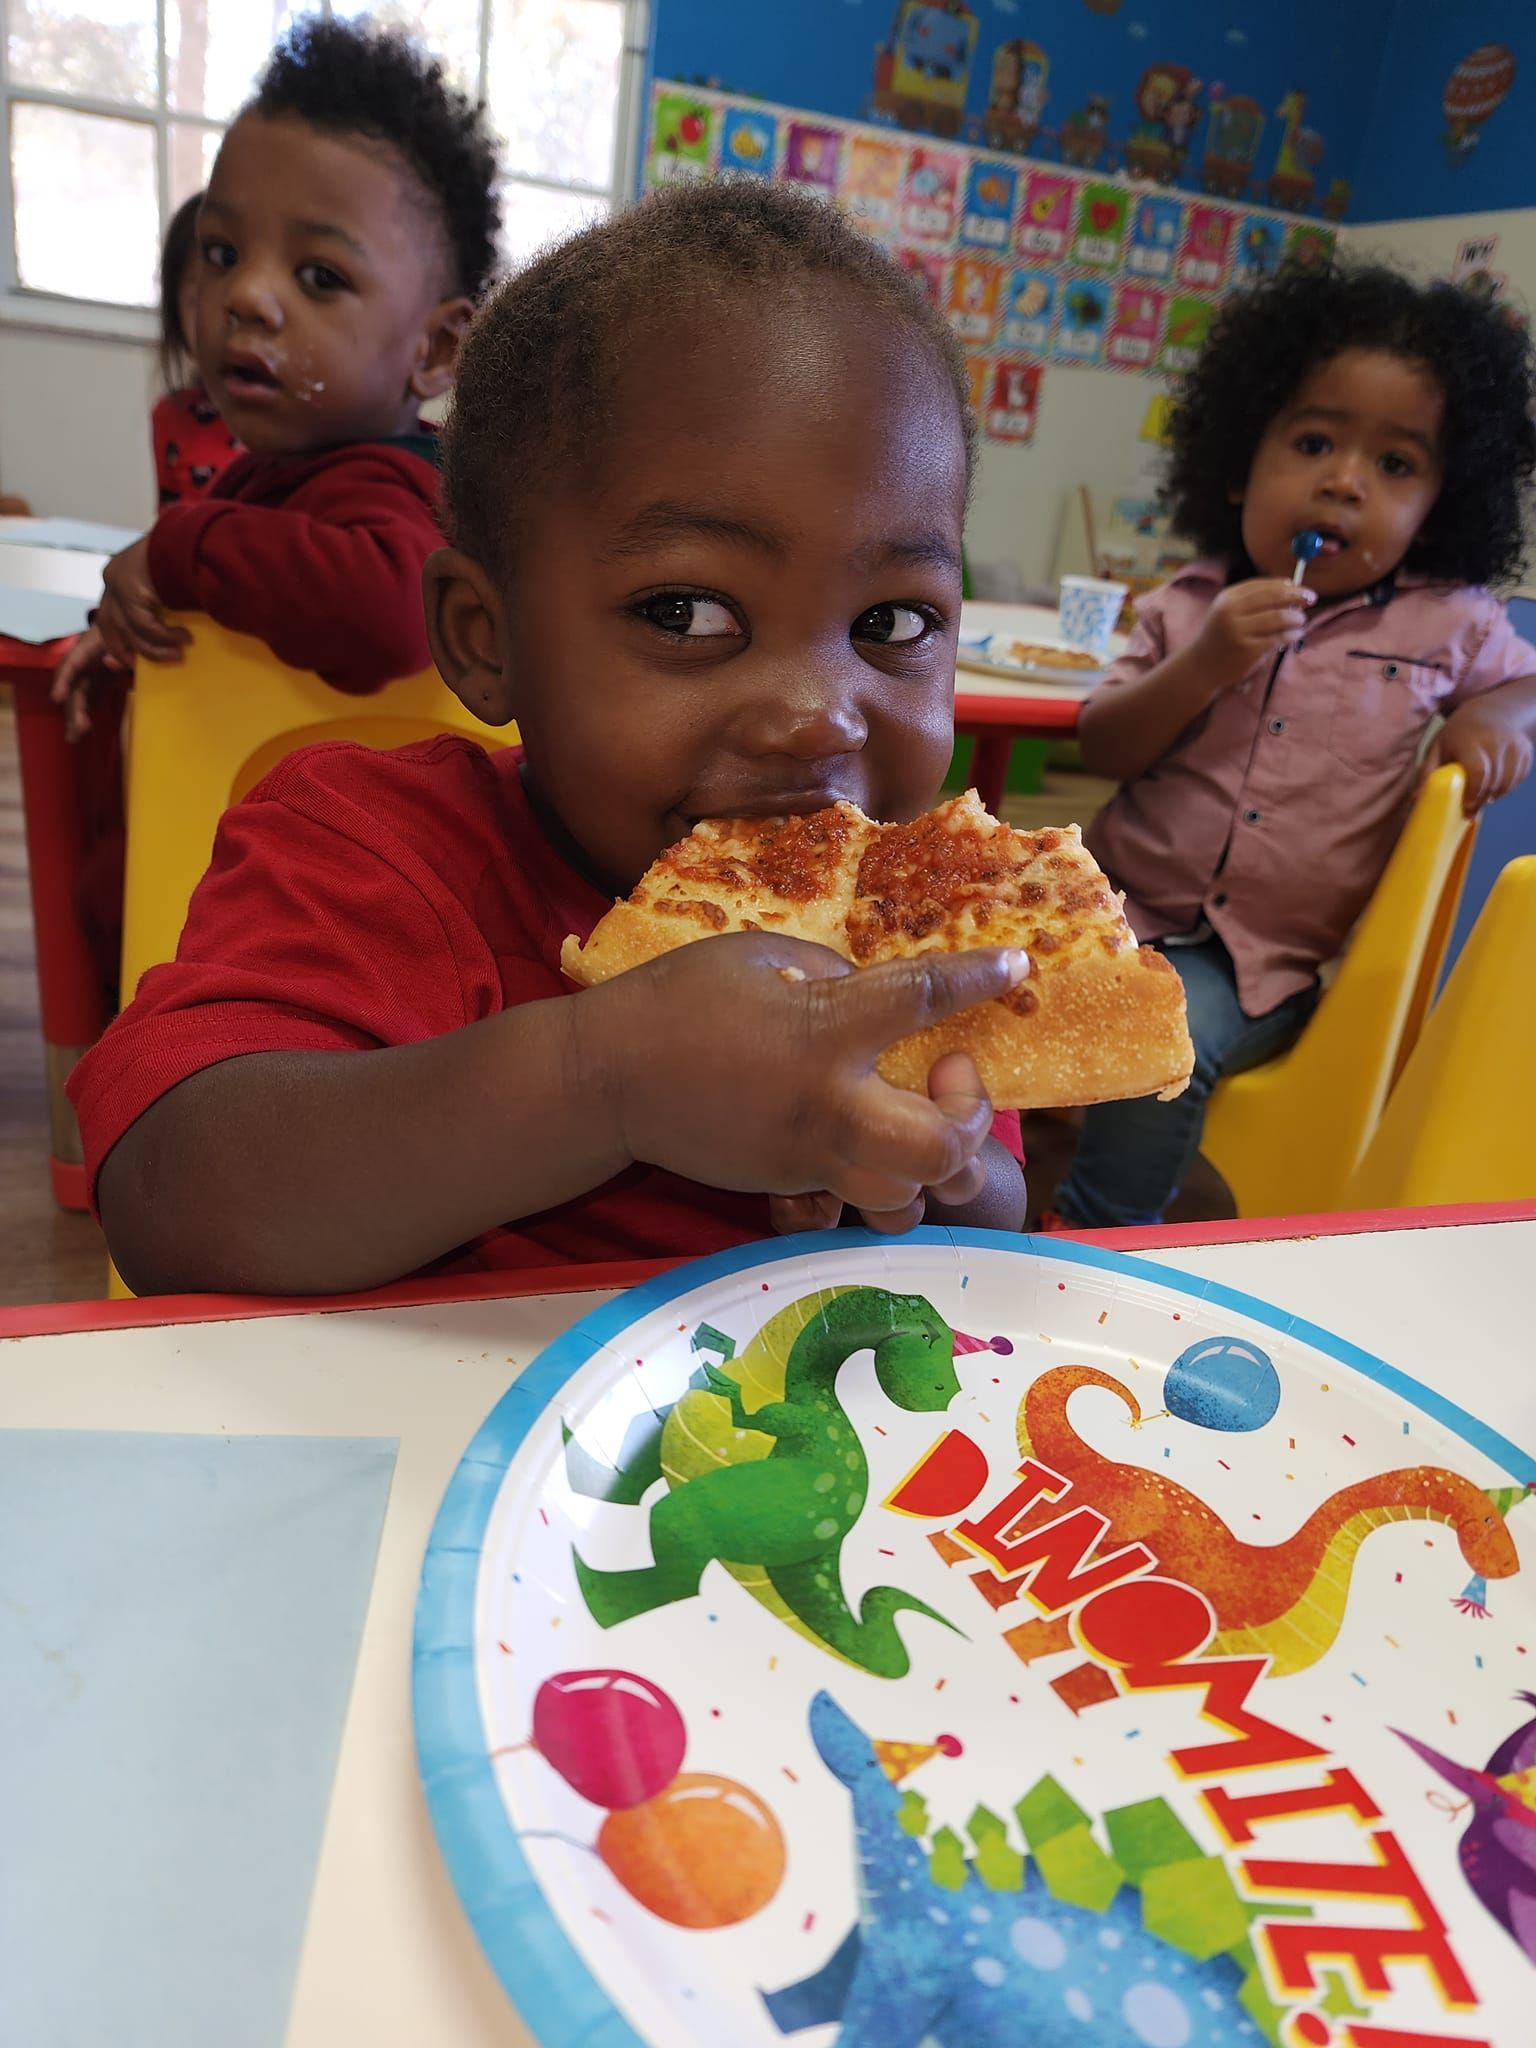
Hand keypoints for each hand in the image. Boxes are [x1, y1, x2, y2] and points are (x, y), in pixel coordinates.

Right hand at [49, 624, 125, 740]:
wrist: (138, 628)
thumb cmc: (133, 631)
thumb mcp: (131, 639)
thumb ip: (123, 652)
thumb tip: (109, 662)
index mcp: (90, 645)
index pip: (72, 662)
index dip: (63, 680)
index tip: (57, 697)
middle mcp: (85, 660)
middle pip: (74, 685)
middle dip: (74, 707)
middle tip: (79, 728)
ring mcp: (91, 672)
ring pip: (79, 696)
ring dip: (76, 715)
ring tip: (74, 738)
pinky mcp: (98, 682)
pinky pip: (89, 699)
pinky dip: (85, 714)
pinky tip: (79, 733)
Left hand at [96, 536, 186, 667]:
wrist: (194, 537)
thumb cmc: (189, 556)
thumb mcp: (167, 583)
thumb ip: (160, 603)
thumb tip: (171, 628)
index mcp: (119, 573)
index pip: (110, 614)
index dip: (116, 640)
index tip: (121, 660)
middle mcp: (113, 578)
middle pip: (107, 626)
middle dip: (121, 650)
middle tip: (136, 666)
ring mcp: (119, 585)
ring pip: (130, 631)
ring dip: (155, 649)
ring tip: (178, 654)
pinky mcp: (130, 591)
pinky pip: (145, 626)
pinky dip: (165, 637)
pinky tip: (183, 638)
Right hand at [579, 931, 1028, 1227]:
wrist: (607, 1078)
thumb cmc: (679, 1001)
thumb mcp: (761, 958)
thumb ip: (832, 975)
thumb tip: (876, 995)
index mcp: (825, 1032)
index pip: (923, 1000)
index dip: (979, 979)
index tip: (1015, 967)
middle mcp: (829, 1106)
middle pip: (940, 1149)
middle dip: (968, 1119)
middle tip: (947, 1078)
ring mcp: (810, 1158)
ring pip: (907, 1199)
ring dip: (931, 1166)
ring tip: (917, 1123)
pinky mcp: (789, 1186)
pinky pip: (854, 1214)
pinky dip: (876, 1196)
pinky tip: (869, 1158)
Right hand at [1191, 577, 1314, 691]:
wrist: (1200, 666)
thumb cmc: (1219, 636)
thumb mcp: (1227, 611)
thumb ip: (1252, 600)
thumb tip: (1290, 587)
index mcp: (1228, 598)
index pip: (1263, 586)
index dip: (1286, 585)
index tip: (1301, 588)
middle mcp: (1231, 612)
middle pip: (1273, 598)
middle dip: (1296, 596)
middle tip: (1311, 599)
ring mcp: (1239, 632)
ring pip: (1278, 618)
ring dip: (1296, 618)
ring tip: (1301, 621)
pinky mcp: (1247, 650)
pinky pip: (1278, 639)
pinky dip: (1291, 635)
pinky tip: (1296, 635)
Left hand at [1425, 700, 1535, 813]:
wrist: (1492, 712)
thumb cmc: (1459, 733)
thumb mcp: (1438, 747)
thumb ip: (1427, 772)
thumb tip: (1415, 800)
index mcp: (1471, 741)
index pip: (1478, 771)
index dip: (1473, 792)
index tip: (1466, 807)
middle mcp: (1496, 742)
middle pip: (1493, 781)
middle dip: (1481, 799)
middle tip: (1469, 810)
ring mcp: (1514, 746)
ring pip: (1507, 782)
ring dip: (1494, 794)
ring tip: (1481, 796)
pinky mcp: (1526, 752)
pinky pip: (1518, 779)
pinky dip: (1506, 787)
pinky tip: (1494, 785)